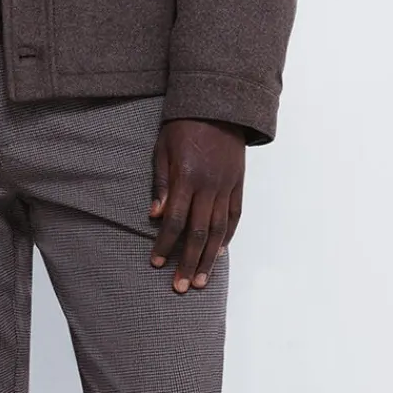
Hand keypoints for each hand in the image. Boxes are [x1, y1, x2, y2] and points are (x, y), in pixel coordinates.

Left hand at [148, 117, 246, 290]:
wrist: (218, 105)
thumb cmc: (182, 126)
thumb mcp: (162, 149)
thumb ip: (160, 184)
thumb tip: (154, 216)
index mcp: (186, 178)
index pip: (174, 220)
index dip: (165, 244)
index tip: (157, 264)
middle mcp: (208, 186)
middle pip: (198, 232)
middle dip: (187, 261)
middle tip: (181, 287)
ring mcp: (226, 186)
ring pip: (218, 230)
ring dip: (209, 258)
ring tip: (200, 280)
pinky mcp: (238, 183)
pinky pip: (234, 215)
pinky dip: (227, 236)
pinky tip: (219, 254)